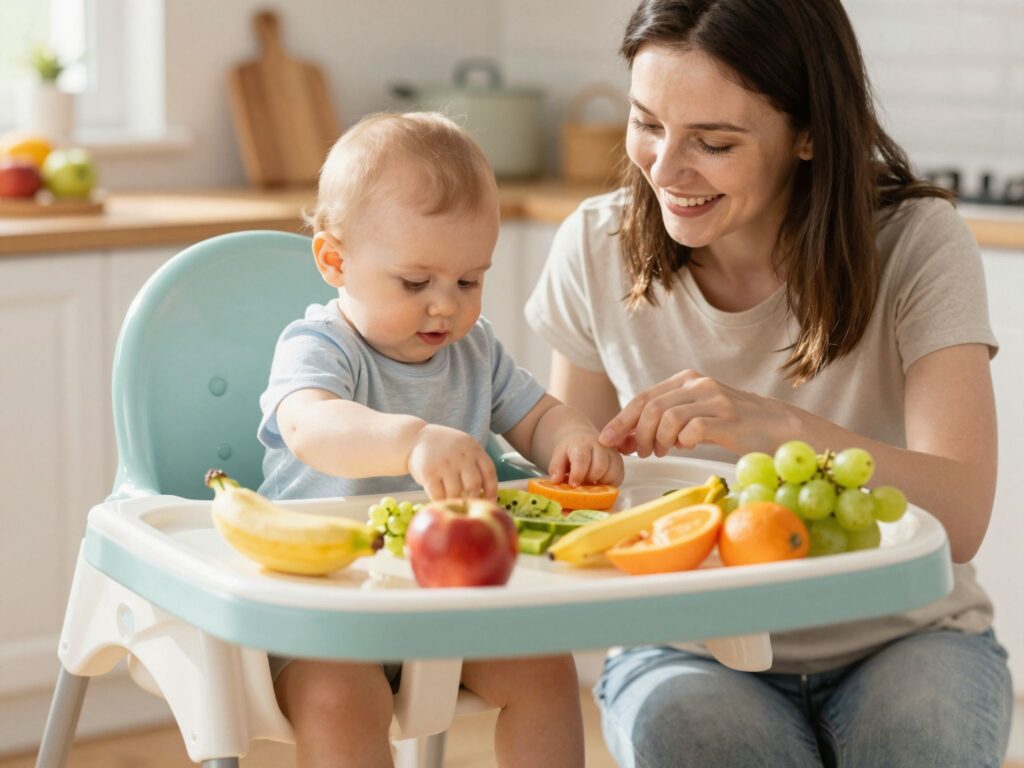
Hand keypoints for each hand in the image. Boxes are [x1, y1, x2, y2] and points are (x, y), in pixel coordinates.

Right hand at [408, 424, 498, 500]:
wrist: (415, 438)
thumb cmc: (444, 448)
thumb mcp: (464, 448)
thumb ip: (475, 465)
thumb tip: (486, 496)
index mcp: (474, 449)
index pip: (489, 473)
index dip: (492, 491)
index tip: (489, 502)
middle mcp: (461, 456)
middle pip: (474, 485)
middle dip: (473, 499)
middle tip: (468, 505)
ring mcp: (445, 464)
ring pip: (455, 493)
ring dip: (454, 502)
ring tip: (452, 503)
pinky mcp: (429, 473)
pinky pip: (438, 496)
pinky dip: (440, 502)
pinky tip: (440, 501)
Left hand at [548, 431, 625, 486]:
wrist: (584, 439)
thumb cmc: (570, 450)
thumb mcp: (559, 455)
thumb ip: (556, 467)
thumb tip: (555, 481)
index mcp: (582, 443)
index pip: (582, 459)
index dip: (577, 474)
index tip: (573, 485)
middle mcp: (601, 445)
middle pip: (599, 468)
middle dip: (589, 479)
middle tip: (581, 482)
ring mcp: (612, 453)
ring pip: (611, 474)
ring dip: (599, 483)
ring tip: (590, 481)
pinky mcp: (620, 462)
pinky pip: (618, 478)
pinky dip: (609, 484)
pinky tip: (599, 482)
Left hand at [598, 370, 802, 457]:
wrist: (778, 426)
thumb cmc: (733, 424)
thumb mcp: (695, 415)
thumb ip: (665, 421)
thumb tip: (629, 438)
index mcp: (686, 380)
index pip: (643, 398)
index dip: (621, 420)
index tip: (606, 440)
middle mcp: (699, 384)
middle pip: (651, 407)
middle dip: (637, 434)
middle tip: (641, 453)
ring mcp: (715, 400)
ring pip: (668, 417)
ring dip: (658, 440)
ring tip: (662, 452)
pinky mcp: (730, 419)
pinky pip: (693, 430)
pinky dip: (682, 442)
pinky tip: (686, 448)